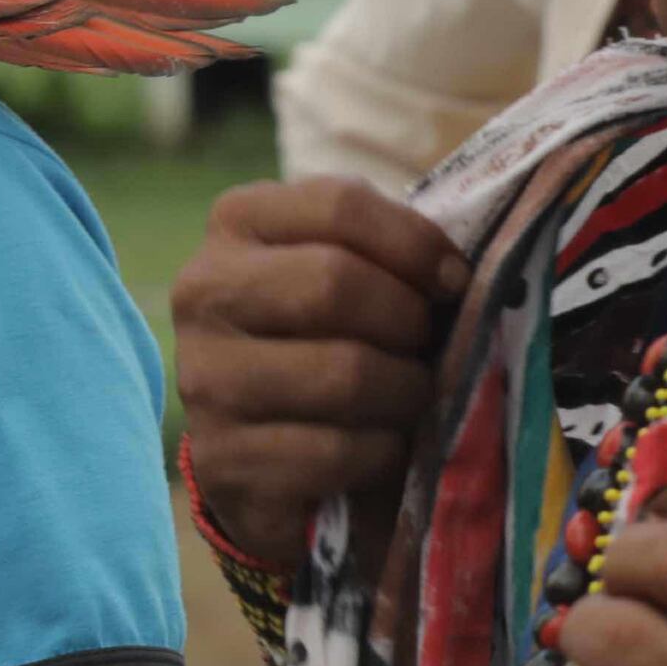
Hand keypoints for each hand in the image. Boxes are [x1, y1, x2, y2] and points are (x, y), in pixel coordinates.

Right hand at [166, 178, 467, 574]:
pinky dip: (381, 455)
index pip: (339, 205)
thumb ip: (390, 251)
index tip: (452, 282)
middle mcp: (204, 293)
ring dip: (404, 393)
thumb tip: (463, 273)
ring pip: (343, 374)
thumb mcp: (347, 271)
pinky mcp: (221, 459)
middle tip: (423, 349)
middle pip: (334, 283)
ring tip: (407, 399)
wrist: (261, 448)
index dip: (417, 244)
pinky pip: (336, 451)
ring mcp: (203, 379)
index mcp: (238, 223)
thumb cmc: (326, 340)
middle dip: (407, 322)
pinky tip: (378, 449)